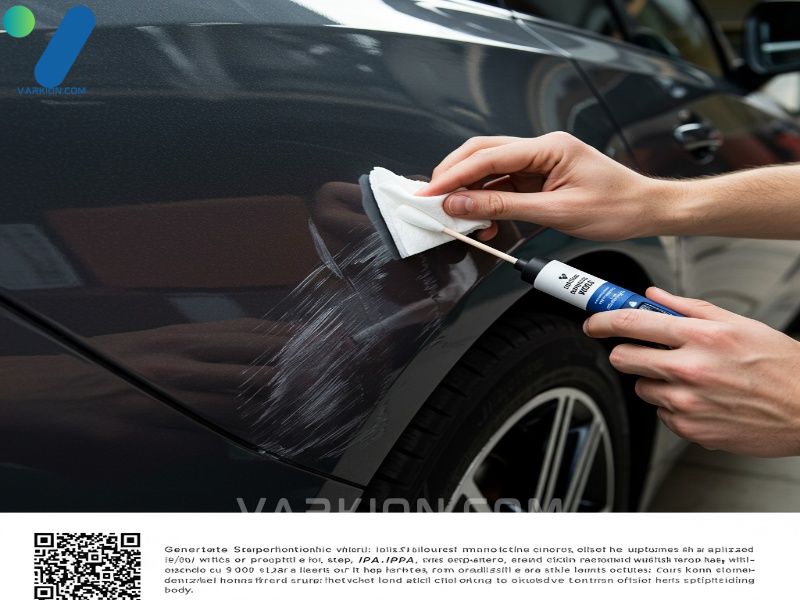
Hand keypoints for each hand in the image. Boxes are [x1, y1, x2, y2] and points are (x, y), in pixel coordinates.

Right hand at [416, 132, 676, 240]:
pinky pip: (504, 185)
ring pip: (490, 170)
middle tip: (430, 199)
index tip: (431, 193)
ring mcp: (540, 162)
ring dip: (468, 191)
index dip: (455, 175)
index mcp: (548, 147)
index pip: (489, 156)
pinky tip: (481, 220)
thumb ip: (504, 207)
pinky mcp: (540, 178)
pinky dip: (488, 202)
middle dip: (453, 175)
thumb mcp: (556, 213)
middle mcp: (541, 148)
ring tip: (453, 215)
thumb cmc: (616, 207)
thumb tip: (463, 204)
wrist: (645, 211)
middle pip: (483, 153)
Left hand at [584, 288, 799, 456]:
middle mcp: (690, 370)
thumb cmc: (780, 366)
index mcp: (701, 337)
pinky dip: (673, 406)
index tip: (593, 323)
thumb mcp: (736, 323)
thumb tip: (653, 296)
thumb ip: (687, 308)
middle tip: (644, 351)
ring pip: (642, 388)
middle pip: (623, 358)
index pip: (631, 323)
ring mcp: (688, 403)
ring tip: (690, 378)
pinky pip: (662, 414)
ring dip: (655, 381)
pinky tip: (701, 399)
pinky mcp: (691, 429)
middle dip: (628, 352)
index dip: (602, 321)